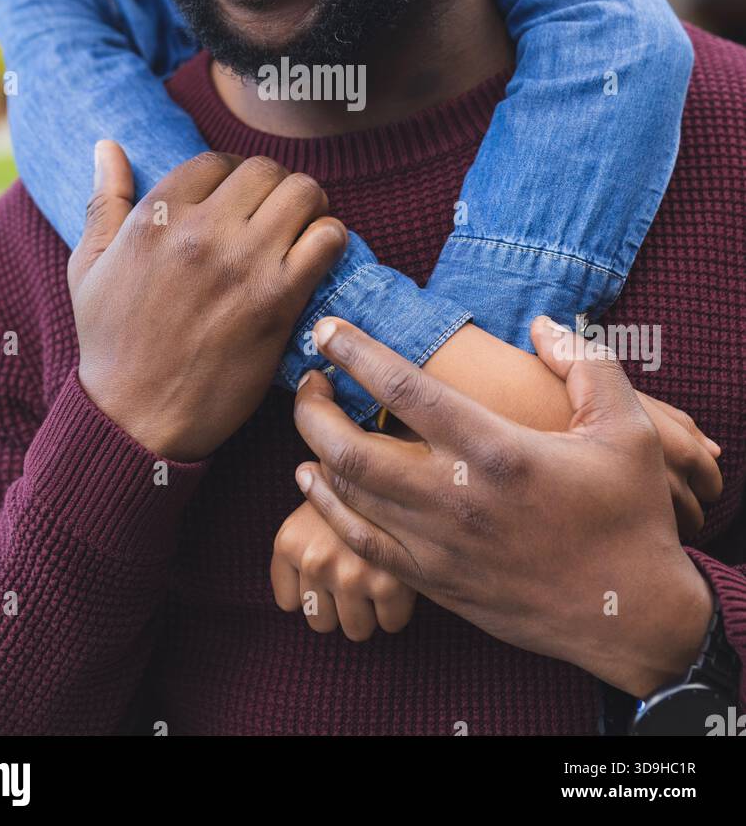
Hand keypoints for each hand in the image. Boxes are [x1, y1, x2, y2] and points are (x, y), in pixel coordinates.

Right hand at [68, 141, 345, 460]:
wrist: (135, 420)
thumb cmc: (110, 344)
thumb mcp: (88, 266)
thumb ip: (105, 200)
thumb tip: (107, 147)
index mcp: (155, 217)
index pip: (216, 160)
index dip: (232, 175)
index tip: (237, 201)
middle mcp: (201, 231)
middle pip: (265, 170)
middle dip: (274, 186)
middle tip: (274, 214)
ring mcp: (244, 263)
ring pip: (303, 193)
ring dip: (308, 206)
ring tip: (300, 228)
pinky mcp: (278, 300)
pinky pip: (326, 238)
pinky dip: (329, 239)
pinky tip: (314, 258)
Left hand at [271, 499, 416, 640]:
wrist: (394, 465)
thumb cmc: (353, 489)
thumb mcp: (312, 507)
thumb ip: (299, 549)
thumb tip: (296, 601)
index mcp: (288, 542)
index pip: (290, 603)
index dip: (313, 589)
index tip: (331, 569)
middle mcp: (315, 561)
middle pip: (321, 622)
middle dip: (340, 606)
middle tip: (358, 575)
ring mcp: (350, 575)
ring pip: (356, 629)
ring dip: (370, 611)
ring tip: (379, 578)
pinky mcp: (388, 583)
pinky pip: (391, 623)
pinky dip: (399, 609)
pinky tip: (401, 582)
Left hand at [293, 316, 714, 698]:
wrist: (631, 614)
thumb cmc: (629, 515)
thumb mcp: (627, 427)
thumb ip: (584, 363)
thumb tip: (540, 325)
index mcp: (496, 450)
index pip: (402, 388)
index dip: (354, 352)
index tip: (325, 329)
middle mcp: (455, 498)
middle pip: (351, 447)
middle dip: (313, 407)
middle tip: (308, 377)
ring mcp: (439, 547)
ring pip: (349, 495)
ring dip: (315, 450)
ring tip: (310, 418)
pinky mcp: (435, 583)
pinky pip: (361, 542)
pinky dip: (328, 508)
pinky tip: (315, 482)